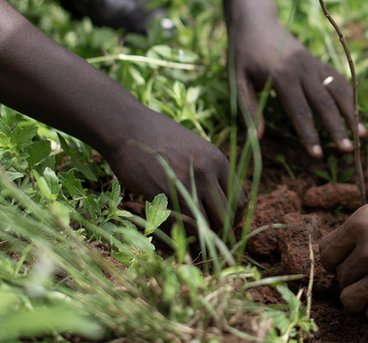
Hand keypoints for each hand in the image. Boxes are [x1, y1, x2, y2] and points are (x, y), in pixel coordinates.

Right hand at [105, 110, 236, 230]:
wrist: (129, 129)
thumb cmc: (162, 138)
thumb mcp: (197, 148)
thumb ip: (211, 172)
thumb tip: (223, 203)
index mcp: (218, 161)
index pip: (238, 200)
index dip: (234, 218)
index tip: (226, 226)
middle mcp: (206, 174)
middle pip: (225, 218)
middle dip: (219, 232)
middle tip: (210, 237)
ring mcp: (184, 185)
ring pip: (203, 226)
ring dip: (199, 237)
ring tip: (192, 239)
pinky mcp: (161, 196)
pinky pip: (177, 226)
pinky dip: (177, 234)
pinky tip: (174, 231)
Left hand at [232, 17, 364, 157]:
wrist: (255, 20)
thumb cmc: (242, 53)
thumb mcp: (236, 79)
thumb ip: (247, 109)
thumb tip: (256, 140)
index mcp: (281, 76)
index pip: (299, 110)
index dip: (309, 134)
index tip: (317, 154)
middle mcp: (302, 70)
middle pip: (324, 103)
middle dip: (337, 128)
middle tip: (348, 150)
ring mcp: (313, 64)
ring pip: (338, 91)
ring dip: (351, 113)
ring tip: (363, 135)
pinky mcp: (318, 62)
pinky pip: (339, 80)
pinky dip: (350, 97)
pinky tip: (357, 113)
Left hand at [319, 187, 367, 321]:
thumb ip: (367, 223)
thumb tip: (349, 240)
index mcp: (363, 221)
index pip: (326, 252)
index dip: (335, 257)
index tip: (346, 259)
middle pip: (339, 276)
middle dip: (350, 275)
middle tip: (366, 271)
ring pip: (350, 300)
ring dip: (358, 296)